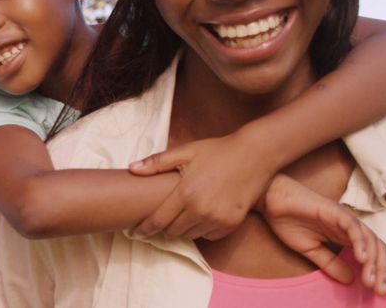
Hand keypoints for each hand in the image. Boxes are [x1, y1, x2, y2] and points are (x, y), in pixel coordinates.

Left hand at [129, 134, 275, 239]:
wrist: (254, 155)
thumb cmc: (217, 151)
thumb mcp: (185, 152)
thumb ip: (156, 163)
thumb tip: (131, 169)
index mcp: (185, 193)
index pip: (158, 221)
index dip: (145, 229)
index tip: (136, 233)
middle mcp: (201, 210)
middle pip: (173, 232)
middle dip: (164, 228)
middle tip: (161, 220)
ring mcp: (218, 219)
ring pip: (191, 235)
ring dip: (183, 229)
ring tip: (181, 216)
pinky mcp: (232, 224)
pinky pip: (210, 235)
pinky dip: (202, 229)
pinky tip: (201, 216)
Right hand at [261, 174, 385, 294]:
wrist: (271, 201)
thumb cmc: (288, 221)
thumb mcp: (310, 250)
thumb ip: (330, 263)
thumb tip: (350, 280)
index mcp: (345, 236)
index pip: (371, 253)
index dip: (380, 270)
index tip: (382, 288)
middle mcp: (349, 227)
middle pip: (376, 248)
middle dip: (381, 270)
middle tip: (379, 289)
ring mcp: (344, 218)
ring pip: (369, 239)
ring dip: (374, 261)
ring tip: (371, 279)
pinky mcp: (336, 211)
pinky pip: (353, 228)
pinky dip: (360, 242)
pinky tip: (361, 258)